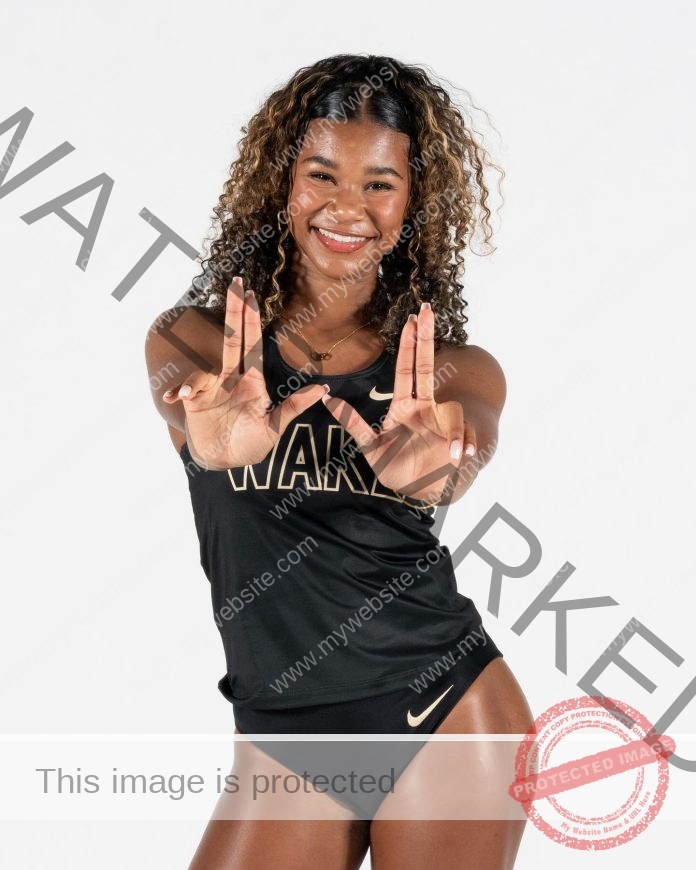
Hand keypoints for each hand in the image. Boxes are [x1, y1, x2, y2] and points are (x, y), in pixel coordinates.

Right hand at [163, 277, 326, 468]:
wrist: (225, 462)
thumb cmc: (252, 444)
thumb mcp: (275, 427)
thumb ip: (293, 407)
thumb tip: (323, 390)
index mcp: (253, 382)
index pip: (252, 346)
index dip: (251, 321)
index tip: (251, 296)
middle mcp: (232, 379)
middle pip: (232, 341)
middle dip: (233, 312)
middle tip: (236, 282)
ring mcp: (212, 388)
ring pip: (205, 370)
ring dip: (196, 380)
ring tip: (187, 396)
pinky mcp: (195, 401)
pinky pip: (189, 390)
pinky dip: (182, 391)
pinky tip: (177, 398)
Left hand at [321, 304, 475, 501]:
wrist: (419, 490)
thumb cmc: (395, 468)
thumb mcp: (371, 447)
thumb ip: (354, 424)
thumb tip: (328, 399)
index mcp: (405, 406)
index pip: (408, 369)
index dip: (410, 344)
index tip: (412, 319)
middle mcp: (426, 408)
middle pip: (427, 368)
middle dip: (427, 339)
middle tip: (426, 309)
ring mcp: (443, 421)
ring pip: (452, 410)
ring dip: (454, 430)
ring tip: (453, 452)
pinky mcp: (458, 440)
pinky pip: (465, 436)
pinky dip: (464, 444)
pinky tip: (461, 456)